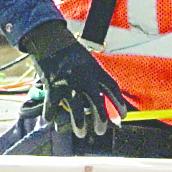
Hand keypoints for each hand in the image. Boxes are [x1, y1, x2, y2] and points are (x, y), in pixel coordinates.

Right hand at [21, 20, 131, 138]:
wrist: (49, 39)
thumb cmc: (68, 50)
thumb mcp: (87, 60)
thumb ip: (93, 77)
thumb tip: (99, 96)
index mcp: (95, 71)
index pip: (113, 90)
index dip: (120, 105)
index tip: (122, 117)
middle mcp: (85, 79)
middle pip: (98, 105)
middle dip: (101, 122)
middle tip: (100, 131)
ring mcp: (69, 83)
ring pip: (78, 110)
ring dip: (80, 125)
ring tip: (80, 133)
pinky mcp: (53, 86)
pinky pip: (53, 106)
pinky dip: (50, 114)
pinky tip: (50, 119)